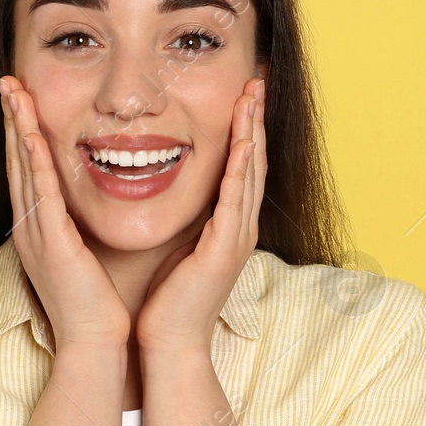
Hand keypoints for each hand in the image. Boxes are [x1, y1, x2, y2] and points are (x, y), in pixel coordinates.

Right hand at [0, 76, 130, 349]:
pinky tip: (32, 135)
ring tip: (13, 93)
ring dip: (18, 128)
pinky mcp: (52, 244)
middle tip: (8, 82)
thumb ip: (78, 230)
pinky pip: (42, 194)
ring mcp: (36, 235)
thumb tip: (83, 209)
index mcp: (38, 230)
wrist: (93, 345)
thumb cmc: (95, 305)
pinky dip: (35, 161)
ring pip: (24, 169)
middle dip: (12, 120)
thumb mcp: (83, 257)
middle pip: (17, 161)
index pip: (27, 170)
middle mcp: (30, 227)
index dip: (22, 133)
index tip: (21, 100)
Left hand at [135, 76, 266, 355]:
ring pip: (250, 172)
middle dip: (255, 118)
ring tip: (253, 94)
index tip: (244, 94)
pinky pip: (235, 199)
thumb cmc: (168, 301)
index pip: (241, 166)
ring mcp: (237, 238)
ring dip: (252, 130)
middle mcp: (240, 227)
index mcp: (229, 226)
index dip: (245, 128)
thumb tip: (175, 193)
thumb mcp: (180, 248)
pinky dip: (241, 166)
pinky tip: (243, 140)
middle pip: (254, 161)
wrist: (171, 346)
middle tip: (257, 79)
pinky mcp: (225, 249)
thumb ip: (187, 221)